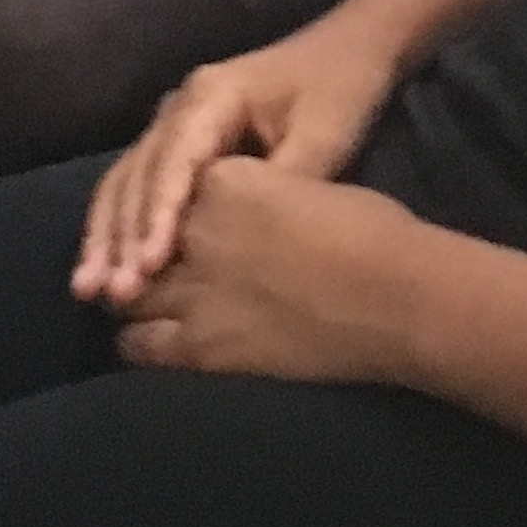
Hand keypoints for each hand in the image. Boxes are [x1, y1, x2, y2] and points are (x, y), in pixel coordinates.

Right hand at [76, 18, 408, 303]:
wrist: (349, 48)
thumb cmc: (340, 89)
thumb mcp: (324, 136)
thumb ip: (280, 183)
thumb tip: (238, 239)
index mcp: (212, 96)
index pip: (173, 162)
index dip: (158, 216)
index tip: (149, 267)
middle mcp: (180, 105)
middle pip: (137, 174)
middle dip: (121, 236)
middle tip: (111, 295)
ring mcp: (175, 121)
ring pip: (126, 180)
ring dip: (106, 235)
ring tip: (89, 289)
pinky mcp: (181, 141)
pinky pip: (139, 184)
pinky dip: (120, 225)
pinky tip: (104, 266)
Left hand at [110, 156, 427, 384]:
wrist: (397, 296)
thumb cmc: (372, 232)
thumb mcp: (308, 182)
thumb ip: (263, 193)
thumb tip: (255, 210)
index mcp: (223, 180)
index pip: (172, 191)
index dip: (173, 210)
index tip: (178, 223)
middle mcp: (194, 231)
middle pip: (140, 241)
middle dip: (141, 255)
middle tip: (145, 268)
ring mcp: (192, 291)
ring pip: (129, 293)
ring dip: (131, 297)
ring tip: (137, 305)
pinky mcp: (201, 346)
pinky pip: (140, 345)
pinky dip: (136, 342)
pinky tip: (144, 341)